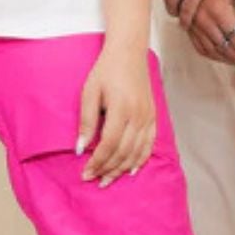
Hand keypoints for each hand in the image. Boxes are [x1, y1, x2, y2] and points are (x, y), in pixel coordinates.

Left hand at [76, 45, 156, 185]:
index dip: (97, 162)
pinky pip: (149, 144)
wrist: (129, 54)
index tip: (86, 173)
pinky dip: (140, 159)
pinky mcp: (153, 117)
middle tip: (94, 180)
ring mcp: (148, 117)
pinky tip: (131, 170)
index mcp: (121, 109)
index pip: (109, 145)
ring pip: (137, 152)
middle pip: (123, 152)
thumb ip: (86, 121)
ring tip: (108, 179)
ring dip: (122, 169)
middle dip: (108, 169)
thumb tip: (80, 148)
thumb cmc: (106, 71)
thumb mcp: (89, 92)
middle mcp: (138, 116)